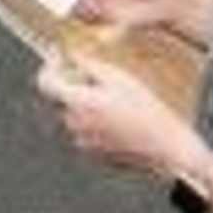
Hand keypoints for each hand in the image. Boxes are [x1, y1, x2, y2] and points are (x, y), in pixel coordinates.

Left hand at [37, 53, 206, 178]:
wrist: (167, 149)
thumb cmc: (146, 111)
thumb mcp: (118, 78)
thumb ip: (88, 65)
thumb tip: (71, 56)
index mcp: (78, 103)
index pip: (44, 83)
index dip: (49, 67)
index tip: (60, 58)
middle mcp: (75, 125)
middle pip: (58, 99)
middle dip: (69, 85)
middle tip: (90, 76)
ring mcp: (83, 143)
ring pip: (71, 116)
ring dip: (81, 105)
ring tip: (109, 99)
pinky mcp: (94, 155)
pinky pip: (84, 133)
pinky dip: (92, 122)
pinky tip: (116, 118)